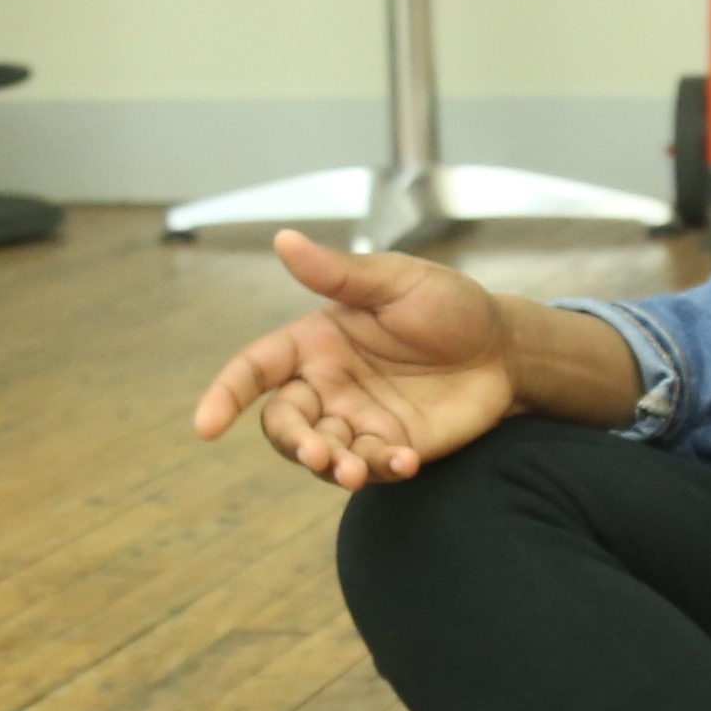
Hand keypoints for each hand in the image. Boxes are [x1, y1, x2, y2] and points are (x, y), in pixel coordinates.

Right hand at [191, 231, 530, 488]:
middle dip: (292, 441)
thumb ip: (340, 274)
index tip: (205, 427)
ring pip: (321, 453)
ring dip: (332, 466)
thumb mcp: (396, 281)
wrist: (504, 349)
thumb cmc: (447, 305)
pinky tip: (405, 462)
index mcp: (315, 342)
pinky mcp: (391, 448)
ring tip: (356, 471)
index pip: (255, 369)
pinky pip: (370, 468)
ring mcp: (358, 420)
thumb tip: (284, 239)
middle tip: (317, 452)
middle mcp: (327, 385)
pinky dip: (379, 470)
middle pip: (283, 422)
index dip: (225, 395)